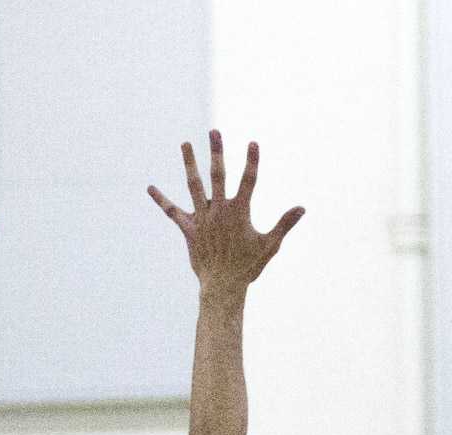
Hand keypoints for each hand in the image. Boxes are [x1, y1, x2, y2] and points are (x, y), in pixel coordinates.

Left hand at [148, 131, 304, 295]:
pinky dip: (161, 200)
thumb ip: (284, 224)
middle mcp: (219, 210)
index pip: (248, 180)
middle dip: (217, 152)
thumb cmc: (249, 267)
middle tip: (214, 132)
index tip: (252, 143)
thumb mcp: (270, 245)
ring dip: (189, 163)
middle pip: (218, 175)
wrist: (223, 285)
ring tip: (185, 144)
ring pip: (194, 185)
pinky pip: (172, 212)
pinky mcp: (188, 229)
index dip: (251, 162)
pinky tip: (150, 188)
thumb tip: (302, 208)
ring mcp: (202, 218)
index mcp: (239, 211)